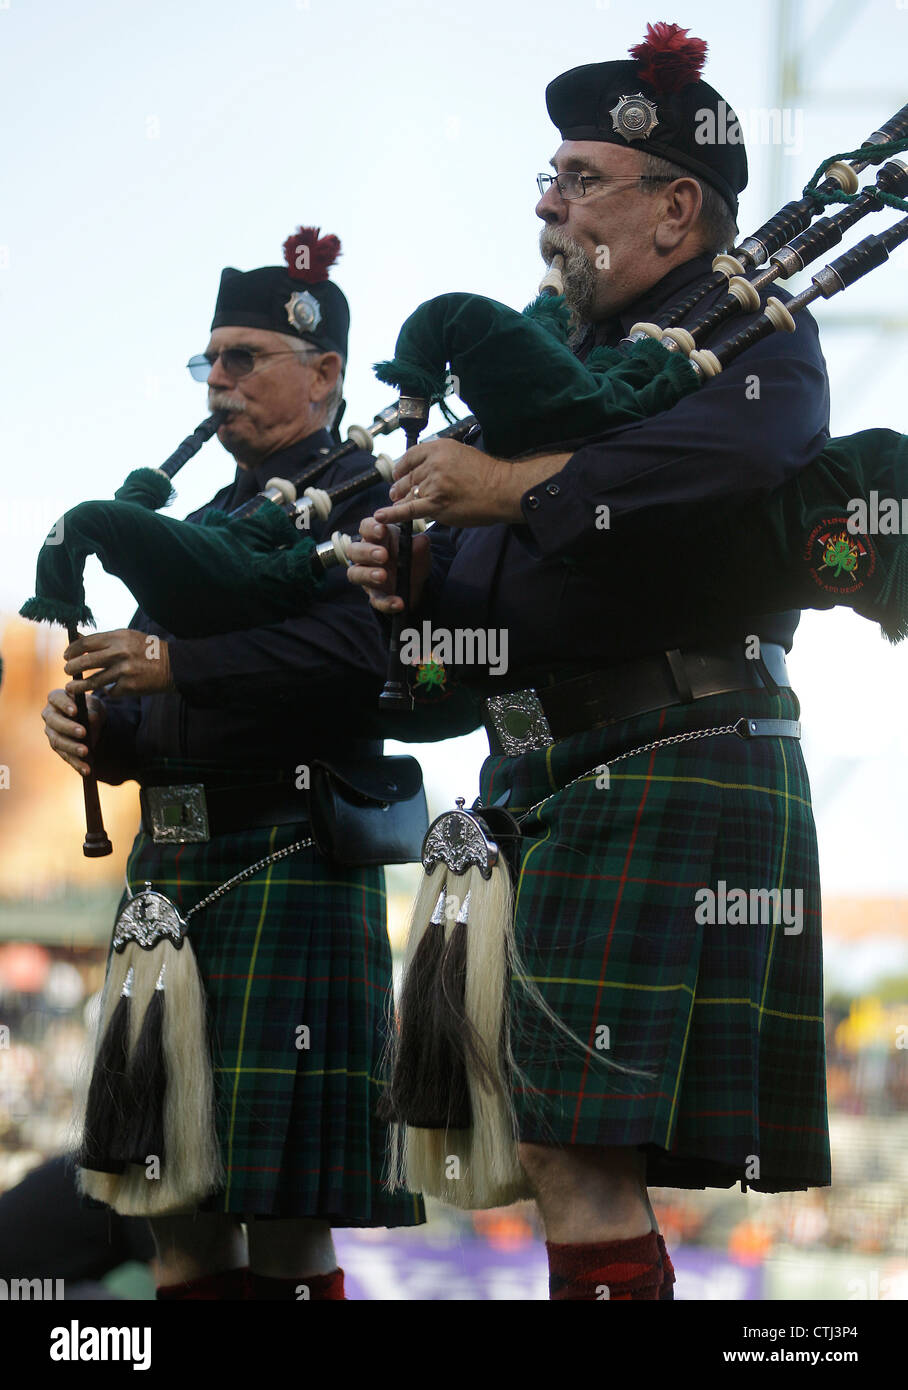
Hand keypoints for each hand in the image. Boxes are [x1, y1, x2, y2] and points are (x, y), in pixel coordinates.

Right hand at [42, 688, 105, 776]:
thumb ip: (93, 709)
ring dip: (72, 747)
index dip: (64, 704)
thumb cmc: (90, 707)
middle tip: (83, 732)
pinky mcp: (58, 748)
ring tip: (86, 752)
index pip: (56, 699)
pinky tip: (86, 770)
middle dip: (69, 728)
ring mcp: (51, 732)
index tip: (75, 711)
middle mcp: (49, 715)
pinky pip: (66, 756)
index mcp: (56, 698)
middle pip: (55, 722)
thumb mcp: (96, 705)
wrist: (92, 721)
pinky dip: (77, 764)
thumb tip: (90, 719)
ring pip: (58, 741)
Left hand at [63, 629, 174, 697]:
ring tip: (71, 688)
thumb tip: (77, 638)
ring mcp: (125, 671)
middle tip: (67, 671)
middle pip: (85, 662)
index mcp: (118, 637)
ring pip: (93, 682)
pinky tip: (108, 689)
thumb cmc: (146, 649)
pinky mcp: (130, 686)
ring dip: (79, 686)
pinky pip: (110, 691)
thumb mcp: (126, 637)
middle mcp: (120, 653)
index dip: (72, 650)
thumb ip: (102, 640)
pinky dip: (108, 691)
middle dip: (71, 668)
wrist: (173, 665)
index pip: (86, 643)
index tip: (66, 655)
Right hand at [346, 517, 431, 614]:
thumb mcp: (420, 551)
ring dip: (368, 574)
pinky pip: (376, 599)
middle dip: (367, 552)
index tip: (382, 529)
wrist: (417, 582)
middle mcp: (366, 556)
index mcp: (376, 538)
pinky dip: (387, 602)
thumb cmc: (411, 557)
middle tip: (382, 555)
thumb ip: (420, 545)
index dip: (370, 528)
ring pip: (355, 574)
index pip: (365, 527)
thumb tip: (421, 540)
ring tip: (383, 576)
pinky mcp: (375, 595)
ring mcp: (367, 576)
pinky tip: (399, 602)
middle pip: (354, 550)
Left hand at [374, 439, 571, 527]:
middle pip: (407, 477)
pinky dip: (394, 513)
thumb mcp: (461, 453)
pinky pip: (409, 509)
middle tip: (396, 492)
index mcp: (440, 447)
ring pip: (408, 494)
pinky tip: (381, 515)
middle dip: (400, 486)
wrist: (503, 489)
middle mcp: (434, 464)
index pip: (410, 456)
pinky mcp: (437, 504)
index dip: (400, 467)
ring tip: (396, 503)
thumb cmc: (487, 474)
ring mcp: (434, 485)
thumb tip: (423, 468)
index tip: (397, 473)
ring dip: (401, 500)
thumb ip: (441, 459)